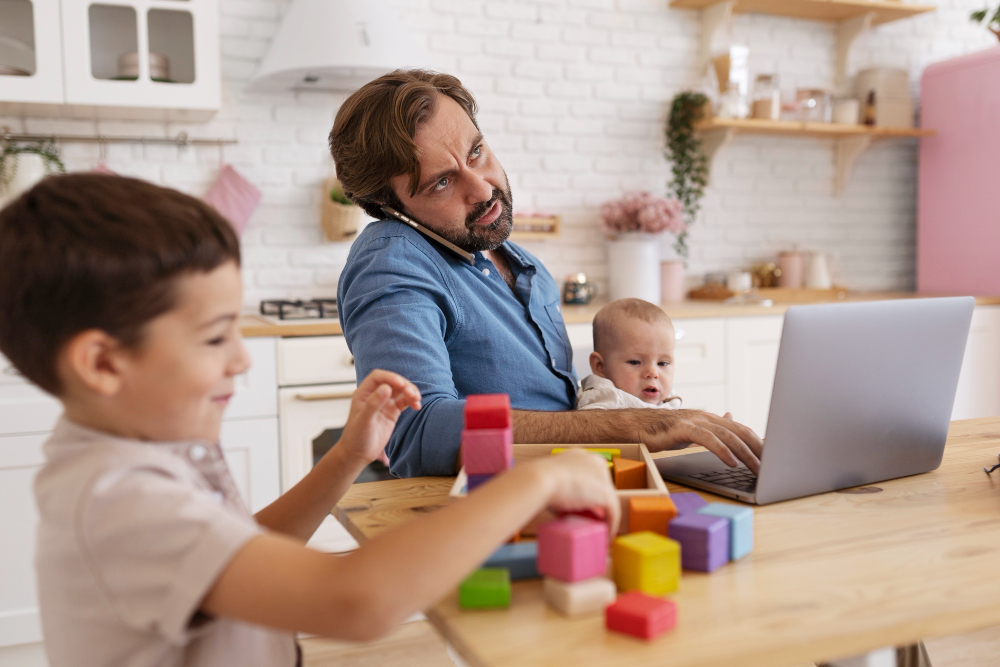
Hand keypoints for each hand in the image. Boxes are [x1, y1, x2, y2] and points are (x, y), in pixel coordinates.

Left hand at [338, 370, 421, 467]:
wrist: (358, 453)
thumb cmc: (356, 437)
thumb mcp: (364, 421)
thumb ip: (374, 403)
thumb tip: (386, 388)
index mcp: (363, 393)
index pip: (378, 377)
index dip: (391, 377)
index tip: (401, 384)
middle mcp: (374, 395)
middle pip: (392, 382)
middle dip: (404, 385)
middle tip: (412, 393)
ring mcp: (384, 403)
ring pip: (400, 390)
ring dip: (410, 392)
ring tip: (417, 399)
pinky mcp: (392, 411)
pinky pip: (404, 402)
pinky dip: (412, 401)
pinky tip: (417, 406)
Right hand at [533, 449, 620, 536]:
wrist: (541, 480)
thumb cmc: (540, 483)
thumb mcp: (552, 483)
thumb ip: (563, 491)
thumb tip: (564, 509)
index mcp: (579, 456)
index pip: (590, 475)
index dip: (588, 492)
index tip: (584, 507)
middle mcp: (594, 461)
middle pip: (601, 487)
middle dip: (598, 504)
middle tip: (591, 521)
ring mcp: (602, 477)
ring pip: (608, 500)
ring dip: (605, 516)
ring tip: (599, 531)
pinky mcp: (606, 494)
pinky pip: (613, 512)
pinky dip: (611, 525)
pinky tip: (606, 538)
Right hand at [636, 409, 763, 473]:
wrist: (635, 426)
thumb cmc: (661, 430)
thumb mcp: (691, 429)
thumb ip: (711, 428)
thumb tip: (731, 418)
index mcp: (709, 418)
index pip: (741, 429)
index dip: (758, 442)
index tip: (773, 457)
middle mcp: (705, 416)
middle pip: (740, 431)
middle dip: (759, 449)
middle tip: (773, 466)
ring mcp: (694, 420)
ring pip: (728, 436)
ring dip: (746, 453)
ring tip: (758, 469)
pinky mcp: (682, 428)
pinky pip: (708, 439)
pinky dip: (723, 451)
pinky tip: (732, 462)